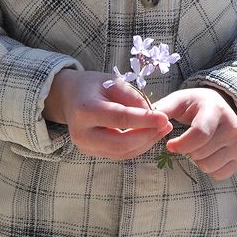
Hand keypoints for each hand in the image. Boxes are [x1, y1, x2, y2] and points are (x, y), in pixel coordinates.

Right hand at [43, 69, 171, 159]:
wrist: (70, 97)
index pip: (120, 119)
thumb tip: (153, 115)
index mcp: (85, 110)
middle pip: (121, 143)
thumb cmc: (93, 86)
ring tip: (162, 129)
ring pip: (122, 152)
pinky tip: (150, 134)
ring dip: (146, 143)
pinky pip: (119, 154)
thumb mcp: (112, 82)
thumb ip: (132, 97)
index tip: (164, 117)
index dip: (144, 120)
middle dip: (147, 136)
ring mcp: (85, 147)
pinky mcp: (92, 153)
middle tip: (166, 125)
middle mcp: (82, 133)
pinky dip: (137, 146)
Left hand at [154, 87, 236, 179]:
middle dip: (188, 150)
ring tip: (199, 146)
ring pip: (209, 166)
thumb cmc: (195, 105)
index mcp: (215, 109)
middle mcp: (233, 126)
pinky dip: (210, 168)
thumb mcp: (179, 101)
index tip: (170, 145)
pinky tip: (210, 153)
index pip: (200, 134)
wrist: (222, 106)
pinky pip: (219, 175)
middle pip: (201, 154)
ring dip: (198, 160)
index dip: (182, 144)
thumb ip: (162, 109)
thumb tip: (144, 119)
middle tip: (188, 140)